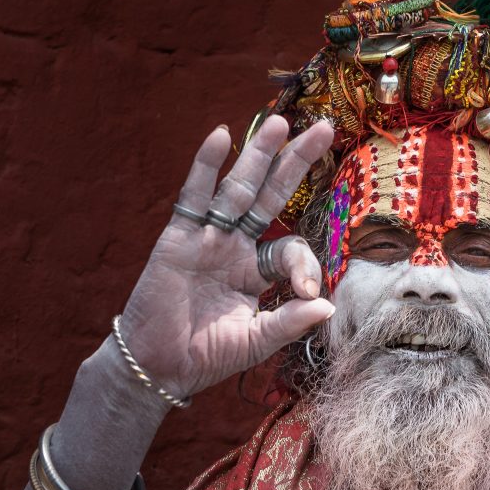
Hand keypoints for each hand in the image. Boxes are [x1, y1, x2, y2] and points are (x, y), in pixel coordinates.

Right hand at [118, 116, 335, 397]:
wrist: (160, 367)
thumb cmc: (208, 356)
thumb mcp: (257, 341)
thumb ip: (290, 322)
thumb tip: (328, 307)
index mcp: (258, 270)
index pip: (291, 248)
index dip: (306, 266)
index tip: (308, 293)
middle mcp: (236, 246)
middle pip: (271, 196)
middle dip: (296, 163)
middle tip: (322, 129)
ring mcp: (208, 238)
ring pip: (238, 188)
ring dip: (258, 154)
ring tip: (279, 122)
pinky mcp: (179, 238)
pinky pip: (195, 195)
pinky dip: (205, 166)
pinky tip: (221, 136)